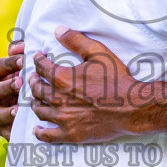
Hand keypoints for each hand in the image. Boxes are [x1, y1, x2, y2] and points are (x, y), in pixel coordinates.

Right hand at [0, 39, 24, 140]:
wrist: (23, 107)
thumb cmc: (19, 80)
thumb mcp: (17, 65)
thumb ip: (17, 53)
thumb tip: (21, 46)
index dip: (9, 64)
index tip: (23, 60)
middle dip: (6, 86)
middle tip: (20, 82)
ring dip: (7, 111)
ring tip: (19, 108)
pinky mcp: (1, 130)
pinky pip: (5, 131)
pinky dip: (12, 128)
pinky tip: (21, 125)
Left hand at [29, 28, 143, 143]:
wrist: (132, 106)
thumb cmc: (117, 78)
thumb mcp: (98, 52)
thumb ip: (76, 40)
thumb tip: (58, 30)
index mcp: (62, 78)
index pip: (41, 67)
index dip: (38, 60)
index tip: (39, 58)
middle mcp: (58, 98)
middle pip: (37, 89)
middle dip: (34, 81)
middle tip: (34, 78)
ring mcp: (63, 118)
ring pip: (39, 110)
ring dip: (35, 102)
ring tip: (36, 99)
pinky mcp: (70, 134)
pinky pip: (48, 135)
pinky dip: (40, 132)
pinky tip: (36, 129)